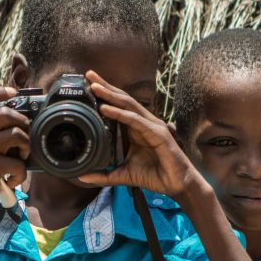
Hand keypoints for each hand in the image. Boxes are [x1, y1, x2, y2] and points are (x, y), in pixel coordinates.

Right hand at [0, 87, 30, 213]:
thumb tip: (23, 121)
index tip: (14, 92)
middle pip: (6, 113)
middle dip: (23, 123)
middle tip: (24, 139)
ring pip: (16, 134)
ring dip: (26, 147)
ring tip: (21, 159)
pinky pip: (17, 162)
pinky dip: (21, 174)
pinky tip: (13, 179)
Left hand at [79, 71, 202, 200]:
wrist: (177, 185)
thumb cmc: (155, 176)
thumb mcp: (123, 174)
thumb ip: (104, 175)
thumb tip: (83, 177)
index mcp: (136, 128)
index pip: (119, 106)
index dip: (105, 94)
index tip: (88, 85)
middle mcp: (144, 122)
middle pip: (122, 99)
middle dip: (106, 86)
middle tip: (88, 75)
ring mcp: (152, 126)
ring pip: (128, 105)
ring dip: (110, 95)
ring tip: (94, 86)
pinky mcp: (157, 133)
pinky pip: (135, 120)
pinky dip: (119, 114)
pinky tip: (105, 108)